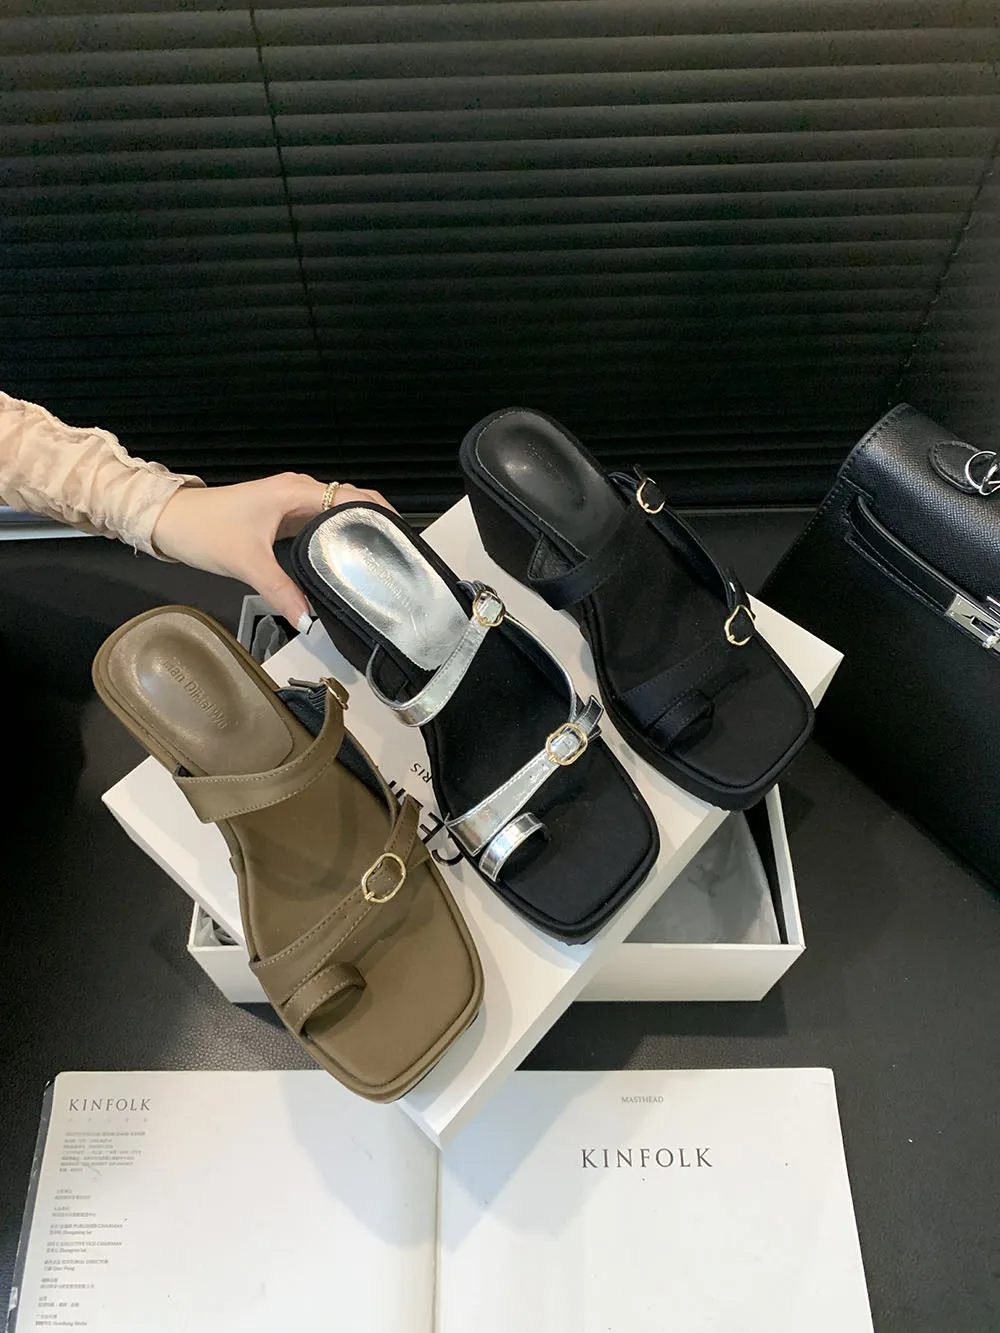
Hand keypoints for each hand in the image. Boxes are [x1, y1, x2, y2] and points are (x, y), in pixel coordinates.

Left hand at [152, 475, 391, 627]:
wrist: (168, 520)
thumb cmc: (204, 530)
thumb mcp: (246, 563)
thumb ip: (281, 592)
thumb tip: (307, 620)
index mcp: (296, 492)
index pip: (353, 497)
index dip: (381, 514)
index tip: (402, 539)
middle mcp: (298, 492)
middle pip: (350, 502)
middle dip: (376, 523)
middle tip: (397, 555)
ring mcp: (289, 504)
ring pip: (334, 513)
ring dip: (356, 530)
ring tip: (378, 559)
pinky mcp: (281, 517)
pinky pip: (318, 523)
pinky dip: (335, 537)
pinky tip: (343, 561)